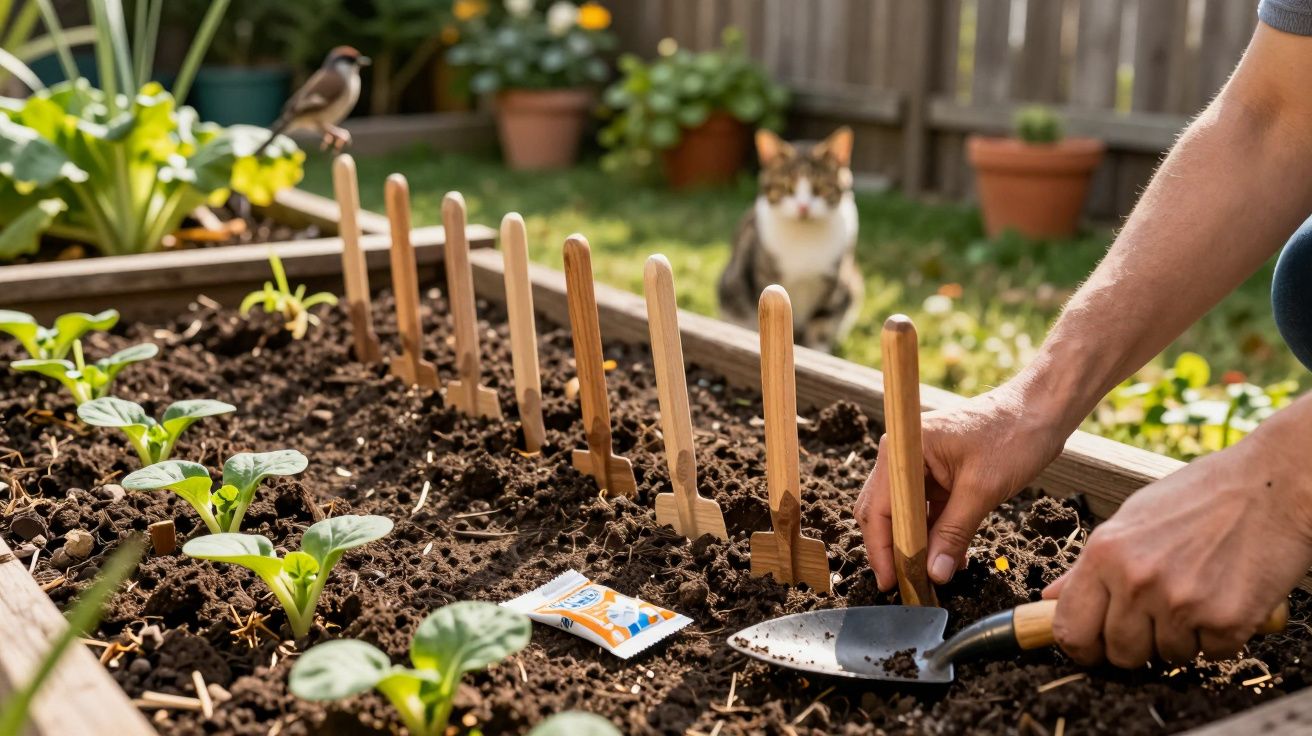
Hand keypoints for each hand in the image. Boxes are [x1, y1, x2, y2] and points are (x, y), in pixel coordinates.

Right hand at [855, 383, 1067, 590]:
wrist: (1043, 408)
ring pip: (905, 515)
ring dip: (917, 546)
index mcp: (905, 450)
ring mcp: (920, 464)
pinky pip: (927, 510)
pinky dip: (935, 534)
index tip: (891, 583)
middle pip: (882, 512)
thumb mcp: (982, 490)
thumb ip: (953, 532)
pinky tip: (951, 559)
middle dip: (894, 551)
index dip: (881, 549)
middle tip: (908, 587)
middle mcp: (903, 455)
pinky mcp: (938, 473)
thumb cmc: (1014, 435)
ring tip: (931, 580)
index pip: (878, 508)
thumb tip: (934, 574)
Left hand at [1044, 406, 1311, 666]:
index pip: (1070, 629)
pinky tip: (1225, 597)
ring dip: (1181, 637)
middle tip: (1156, 617)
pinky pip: (1211, 654)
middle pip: (1118, 653)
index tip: (1092, 647)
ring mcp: (1181, 603)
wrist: (1273, 486)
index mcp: (1105, 553)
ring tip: (1197, 593)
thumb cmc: (1202, 497)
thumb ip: (1090, 565)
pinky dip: (1220, 636)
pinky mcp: (1226, 621)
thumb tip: (1051, 597)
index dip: (1080, 646)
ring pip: (1166, 656)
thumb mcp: (1132, 518)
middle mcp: (1137, 580)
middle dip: (1136, 644)